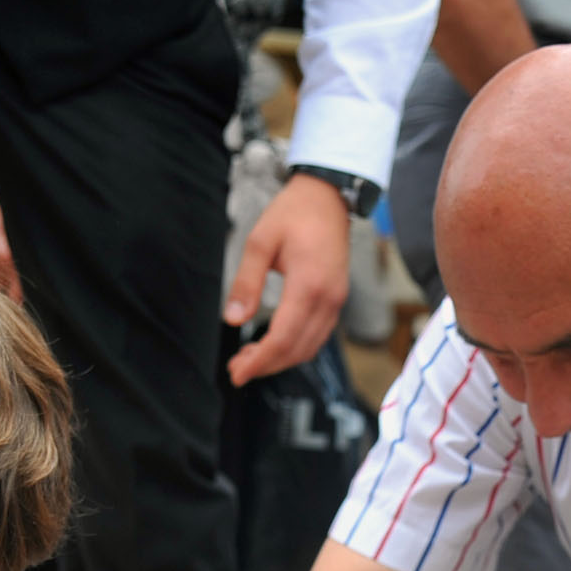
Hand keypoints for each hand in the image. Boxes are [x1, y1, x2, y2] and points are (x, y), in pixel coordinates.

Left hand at [226, 173, 350, 387]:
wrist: (328, 197)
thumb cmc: (294, 214)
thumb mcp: (260, 241)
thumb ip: (246, 282)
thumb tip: (233, 319)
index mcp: (309, 285)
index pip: (283, 337)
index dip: (259, 361)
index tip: (236, 373)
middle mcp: (329, 299)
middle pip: (297, 349)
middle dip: (266, 365)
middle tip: (237, 369)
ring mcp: (337, 301)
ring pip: (310, 347)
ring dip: (281, 359)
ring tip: (250, 358)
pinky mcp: (337, 299)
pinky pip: (318, 335)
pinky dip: (295, 348)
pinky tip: (274, 344)